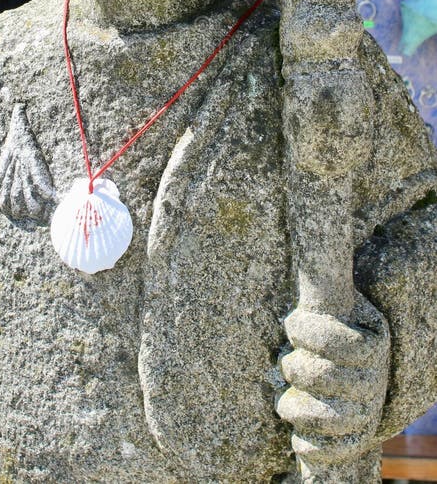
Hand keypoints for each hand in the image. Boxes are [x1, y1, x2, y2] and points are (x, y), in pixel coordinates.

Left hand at [276, 293, 389, 467]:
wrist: (347, 378)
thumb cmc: (326, 328)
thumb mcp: (330, 301)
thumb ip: (321, 278)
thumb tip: (306, 214)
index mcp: (372, 338)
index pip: (338, 341)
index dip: (307, 333)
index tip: (291, 324)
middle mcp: (376, 377)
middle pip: (320, 376)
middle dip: (294, 367)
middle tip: (288, 361)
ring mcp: (366, 410)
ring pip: (321, 415)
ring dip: (292, 406)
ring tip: (286, 396)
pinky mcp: (355, 440)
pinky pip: (326, 449)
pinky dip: (306, 443)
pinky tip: (298, 435)